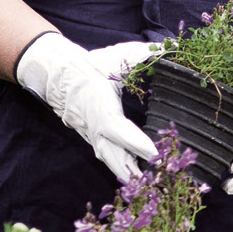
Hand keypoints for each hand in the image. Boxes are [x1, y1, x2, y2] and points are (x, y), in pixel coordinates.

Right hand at [14, 32, 157, 181]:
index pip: (119, 129)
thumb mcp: (119, 57)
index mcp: (101, 107)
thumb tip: (171, 46)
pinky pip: (109, 156)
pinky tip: (138, 177)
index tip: (154, 154)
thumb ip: (146, 54)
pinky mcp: (94, 139)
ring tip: (149, 185)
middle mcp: (96, 127)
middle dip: (133, 170)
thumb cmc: (93, 65)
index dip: (136, 142)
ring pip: (111, 160)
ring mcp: (93, 136)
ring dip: (129, 173)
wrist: (61, 75)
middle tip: (154, 181)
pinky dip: (123, 167)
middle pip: (114, 156)